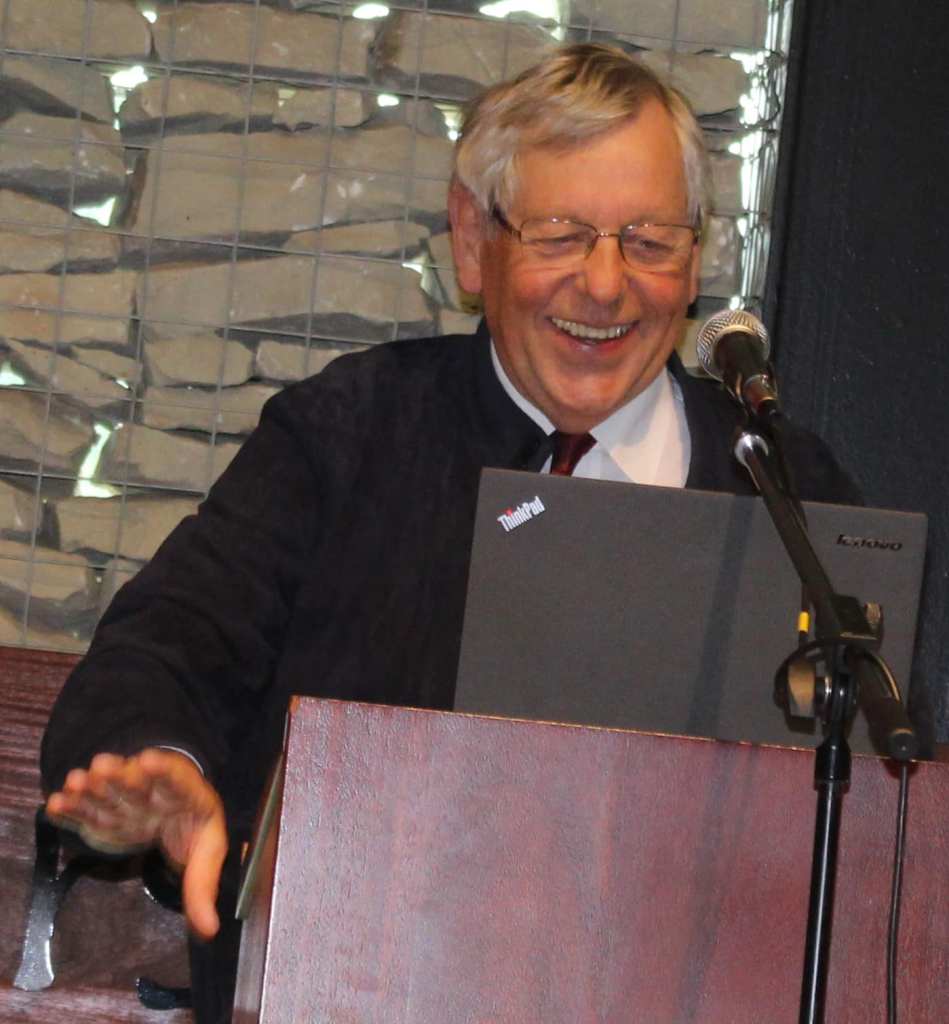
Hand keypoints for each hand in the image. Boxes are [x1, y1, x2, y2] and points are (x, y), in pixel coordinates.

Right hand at [45, 748, 227, 938]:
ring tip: (75, 782)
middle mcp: (152, 789)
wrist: (172, 808)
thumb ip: (202, 887)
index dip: (163, 768)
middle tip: (101, 768)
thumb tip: (209, 929)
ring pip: (107, 787)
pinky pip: (85, 806)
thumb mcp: (206, 852)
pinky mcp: (102, 810)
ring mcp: (124, 797)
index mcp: (186, 792)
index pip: (177, 776)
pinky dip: (71, 806)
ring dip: (91, 784)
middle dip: (119, 774)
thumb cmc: (192, 828)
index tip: (148, 760)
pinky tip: (56, 805)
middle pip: (135, 779)